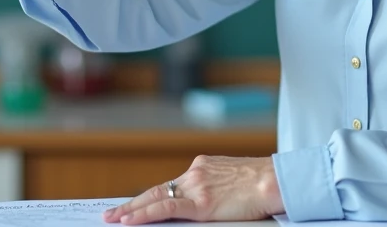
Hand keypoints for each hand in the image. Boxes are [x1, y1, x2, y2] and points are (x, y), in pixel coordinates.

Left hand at [102, 156, 283, 224]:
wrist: (275, 181)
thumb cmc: (262, 184)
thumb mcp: (232, 180)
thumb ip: (213, 189)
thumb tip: (204, 204)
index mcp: (202, 167)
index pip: (170, 185)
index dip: (149, 196)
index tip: (134, 203)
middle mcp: (195, 173)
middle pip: (157, 190)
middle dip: (132, 203)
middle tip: (111, 213)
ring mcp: (197, 187)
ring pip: (156, 198)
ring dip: (132, 210)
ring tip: (114, 219)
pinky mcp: (201, 203)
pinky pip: (166, 208)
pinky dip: (144, 214)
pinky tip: (130, 220)